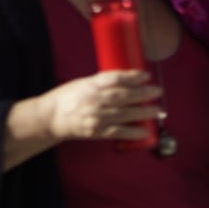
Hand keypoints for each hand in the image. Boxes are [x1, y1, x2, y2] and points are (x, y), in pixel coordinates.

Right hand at [43, 69, 161, 141]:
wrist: (51, 118)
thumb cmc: (68, 97)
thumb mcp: (83, 83)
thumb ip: (103, 83)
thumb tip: (128, 81)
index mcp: (90, 85)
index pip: (115, 78)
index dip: (132, 77)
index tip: (146, 75)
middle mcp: (94, 100)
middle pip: (123, 96)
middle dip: (143, 93)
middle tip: (157, 91)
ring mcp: (95, 117)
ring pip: (123, 114)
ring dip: (143, 112)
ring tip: (157, 110)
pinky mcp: (95, 132)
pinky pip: (117, 132)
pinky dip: (132, 132)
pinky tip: (144, 131)